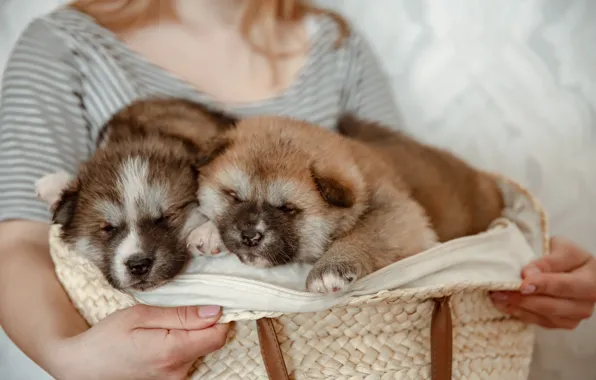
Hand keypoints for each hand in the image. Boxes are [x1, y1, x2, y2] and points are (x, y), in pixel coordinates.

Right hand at [52, 304, 228, 379]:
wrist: (82, 368)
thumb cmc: (106, 338)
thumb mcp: (140, 315)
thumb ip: (180, 314)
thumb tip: (214, 311)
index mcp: (171, 351)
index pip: (217, 335)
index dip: (220, 317)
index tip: (211, 303)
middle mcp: (177, 371)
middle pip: (210, 342)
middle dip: (203, 324)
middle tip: (178, 312)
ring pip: (200, 350)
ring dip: (191, 335)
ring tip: (163, 327)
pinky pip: (188, 360)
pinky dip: (182, 346)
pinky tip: (162, 340)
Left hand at [491, 236, 595, 329]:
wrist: (568, 266)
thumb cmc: (563, 254)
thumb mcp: (558, 247)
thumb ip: (546, 261)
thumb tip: (528, 274)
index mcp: (592, 280)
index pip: (565, 285)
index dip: (543, 285)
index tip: (523, 284)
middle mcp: (586, 302)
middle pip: (553, 306)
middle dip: (524, 300)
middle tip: (500, 291)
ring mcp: (574, 316)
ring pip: (544, 317)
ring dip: (518, 307)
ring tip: (497, 296)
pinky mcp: (561, 323)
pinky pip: (539, 322)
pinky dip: (519, 313)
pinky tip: (504, 303)